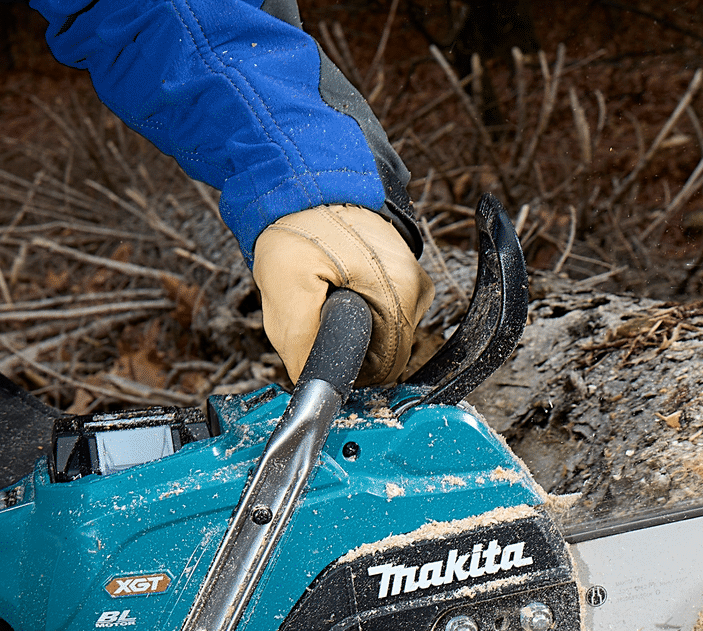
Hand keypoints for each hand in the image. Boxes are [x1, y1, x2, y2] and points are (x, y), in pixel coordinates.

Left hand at [253, 204, 432, 385]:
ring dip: (347, 320)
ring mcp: (410, 274)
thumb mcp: (286, 289)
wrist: (303, 178)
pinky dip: (352, 300)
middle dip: (344, 340)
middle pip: (382, 349)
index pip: (384, 368)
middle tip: (314, 306)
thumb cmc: (299, 222)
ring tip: (320, 286)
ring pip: (378, 329)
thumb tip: (308, 380)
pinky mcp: (398, 267)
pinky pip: (378, 305)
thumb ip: (300, 346)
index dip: (348, 368)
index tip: (321, 347)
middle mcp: (415, 286)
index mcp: (400, 295)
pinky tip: (331, 277)